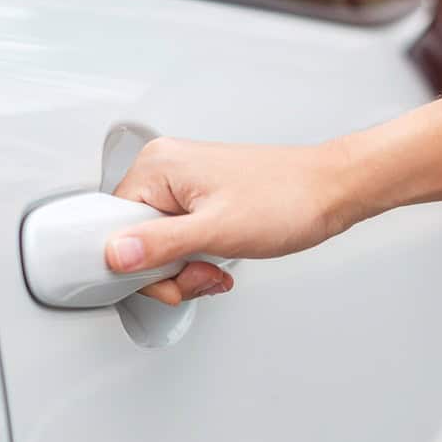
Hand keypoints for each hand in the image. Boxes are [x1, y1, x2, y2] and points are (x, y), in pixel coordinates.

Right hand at [104, 137, 362, 304]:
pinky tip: (218, 259)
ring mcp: (181, 182)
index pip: (111, 226)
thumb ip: (160, 245)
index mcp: (158, 166)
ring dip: (185, 267)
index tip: (171, 276)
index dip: (138, 263)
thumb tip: (114, 254)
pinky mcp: (198, 196)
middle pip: (133, 238)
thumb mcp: (217, 231)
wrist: (330, 191)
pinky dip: (195, 257)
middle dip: (167, 269)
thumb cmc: (286, 200)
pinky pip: (176, 237)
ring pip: (156, 243)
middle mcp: (164, 167)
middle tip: (202, 272)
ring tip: (216, 265)